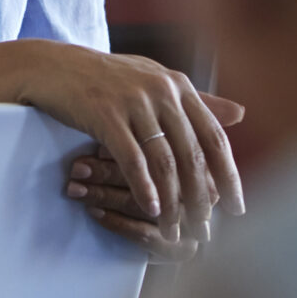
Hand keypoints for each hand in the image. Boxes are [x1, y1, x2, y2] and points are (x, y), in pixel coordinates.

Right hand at [3, 41, 243, 234]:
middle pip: (192, 155)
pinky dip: (144, 188)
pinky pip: (132, 159)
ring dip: (173, 203)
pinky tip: (151, 210)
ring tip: (175, 230)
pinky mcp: (106, 115)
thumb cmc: (108, 78)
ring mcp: (134, 102)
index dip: (228, 175)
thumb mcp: (156, 81)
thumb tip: (241, 113)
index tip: (238, 207)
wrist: (55, 66)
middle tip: (205, 229)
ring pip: (164, 162)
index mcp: (180, 86)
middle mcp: (163, 91)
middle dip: (200, 198)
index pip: (215, 137)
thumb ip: (197, 100)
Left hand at [64, 145, 216, 260]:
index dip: (130, 146)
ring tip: (76, 188)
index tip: (95, 146)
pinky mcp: (180, 249)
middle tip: (77, 168)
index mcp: (204, 164)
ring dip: (105, 196)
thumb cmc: (159, 179)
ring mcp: (193, 223)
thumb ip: (156, 130)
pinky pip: (144, 234)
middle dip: (109, 172)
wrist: (173, 231)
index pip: (166, 152)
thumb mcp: (163, 146)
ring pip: (143, 206)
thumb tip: (112, 137)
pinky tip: (93, 212)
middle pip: (152, 178)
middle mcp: (203, 194)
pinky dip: (116, 222)